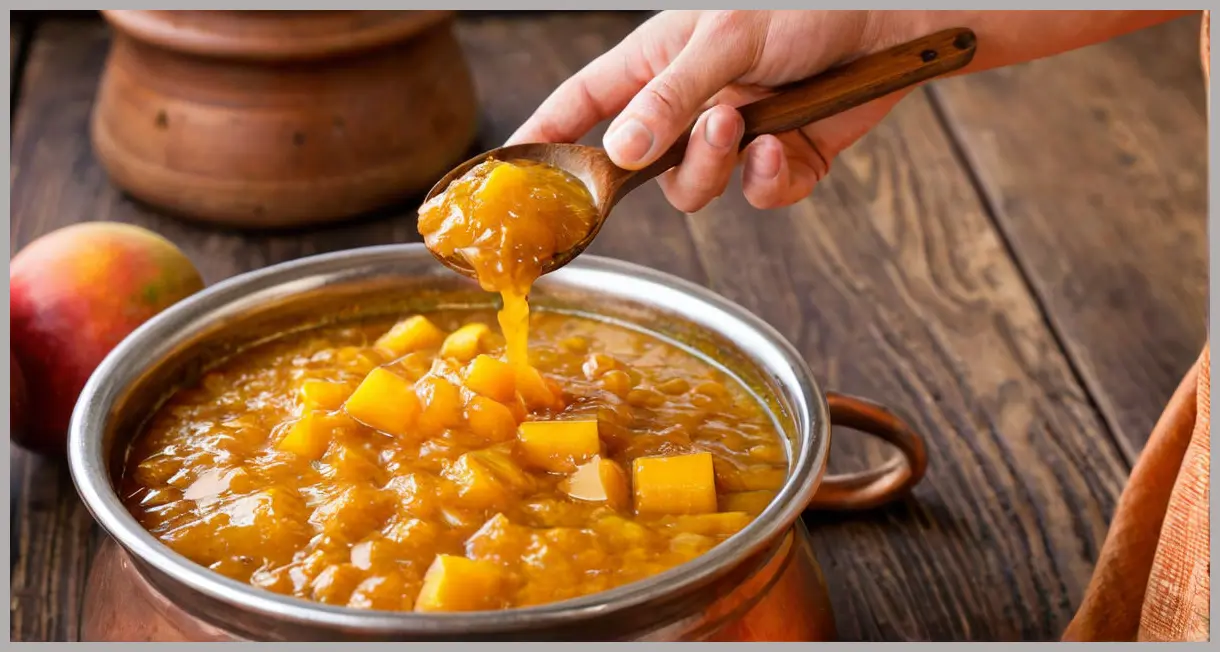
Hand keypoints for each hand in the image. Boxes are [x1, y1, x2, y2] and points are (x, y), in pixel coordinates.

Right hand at [508, 10, 911, 211]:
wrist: (898, 23)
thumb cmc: (806, 5)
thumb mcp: (725, 37)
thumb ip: (670, 97)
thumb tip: (620, 152)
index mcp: (659, 61)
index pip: (583, 101)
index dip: (546, 134)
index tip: (511, 171)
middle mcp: (690, 102)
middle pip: (640, 164)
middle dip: (661, 164)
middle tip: (701, 130)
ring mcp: (735, 135)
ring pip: (694, 188)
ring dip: (714, 167)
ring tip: (744, 127)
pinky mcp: (784, 159)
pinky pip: (755, 195)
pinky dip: (766, 181)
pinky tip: (781, 145)